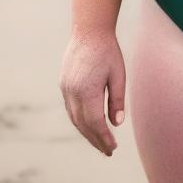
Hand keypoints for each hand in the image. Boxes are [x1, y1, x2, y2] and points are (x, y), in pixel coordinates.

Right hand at [59, 29, 125, 156]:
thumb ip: (117, 100)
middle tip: (107, 151)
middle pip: (83, 124)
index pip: (96, 123)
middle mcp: (73, 92)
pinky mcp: (63, 84)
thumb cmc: (108, 51)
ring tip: (99, 142)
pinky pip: (70, 109)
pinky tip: (88, 125)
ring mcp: (66, 88)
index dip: (104, 138)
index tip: (113, 148)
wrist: (89, 30)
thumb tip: (116, 123)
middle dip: (95, 140)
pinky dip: (79, 120)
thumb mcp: (118, 75)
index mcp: (87, 90)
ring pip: (74, 118)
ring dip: (86, 132)